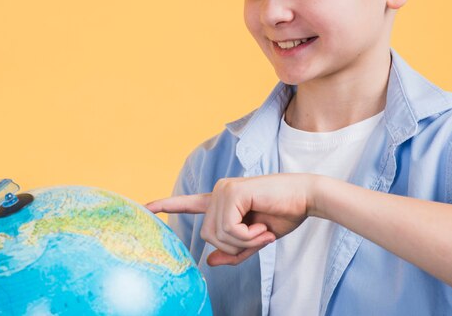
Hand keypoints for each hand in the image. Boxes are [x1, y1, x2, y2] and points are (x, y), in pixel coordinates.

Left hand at [146, 174, 316, 265]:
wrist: (305, 198)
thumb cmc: (282, 215)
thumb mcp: (255, 241)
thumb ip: (232, 252)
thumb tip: (209, 262)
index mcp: (221, 200)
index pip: (189, 203)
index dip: (166, 205)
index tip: (145, 207)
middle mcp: (218, 192)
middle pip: (207, 236)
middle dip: (233, 246)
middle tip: (257, 238)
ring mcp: (222, 190)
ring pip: (216, 235)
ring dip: (242, 242)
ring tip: (262, 230)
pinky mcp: (231, 192)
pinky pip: (228, 229)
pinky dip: (247, 236)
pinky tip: (261, 226)